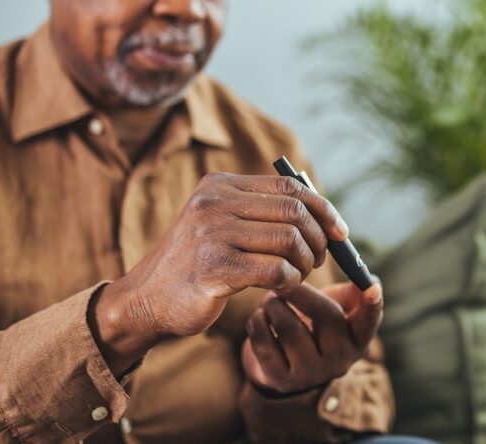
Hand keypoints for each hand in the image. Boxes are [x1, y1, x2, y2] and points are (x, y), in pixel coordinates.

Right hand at [90, 172, 347, 374]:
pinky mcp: (215, 268)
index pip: (289, 186)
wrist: (146, 301)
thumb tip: (323, 215)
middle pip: (295, 211)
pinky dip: (289, 281)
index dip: (323, 208)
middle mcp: (214, 202)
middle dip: (318, 240)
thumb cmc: (195, 266)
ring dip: (305, 264)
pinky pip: (276, 270)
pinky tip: (279, 289)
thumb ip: (260, 212)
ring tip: (296, 276)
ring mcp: (212, 233)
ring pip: (289, 240)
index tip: (339, 232)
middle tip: (317, 261)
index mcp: (219, 185)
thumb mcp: (221, 225)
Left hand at [241, 282, 383, 394]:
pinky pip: (264, 342)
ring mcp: (310, 372)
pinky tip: (260, 318)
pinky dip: (257, 322)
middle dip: (299, 292)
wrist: (286, 365)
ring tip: (270, 300)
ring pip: (289, 327)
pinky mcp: (281, 379)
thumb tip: (367, 280)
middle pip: (325, 316)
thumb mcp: (336, 310)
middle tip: (283, 282)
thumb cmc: (315, 326)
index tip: (373, 288)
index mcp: (357, 340)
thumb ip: (350, 294)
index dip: (372, 305)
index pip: (368, 323)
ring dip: (274, 305)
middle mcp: (338, 359)